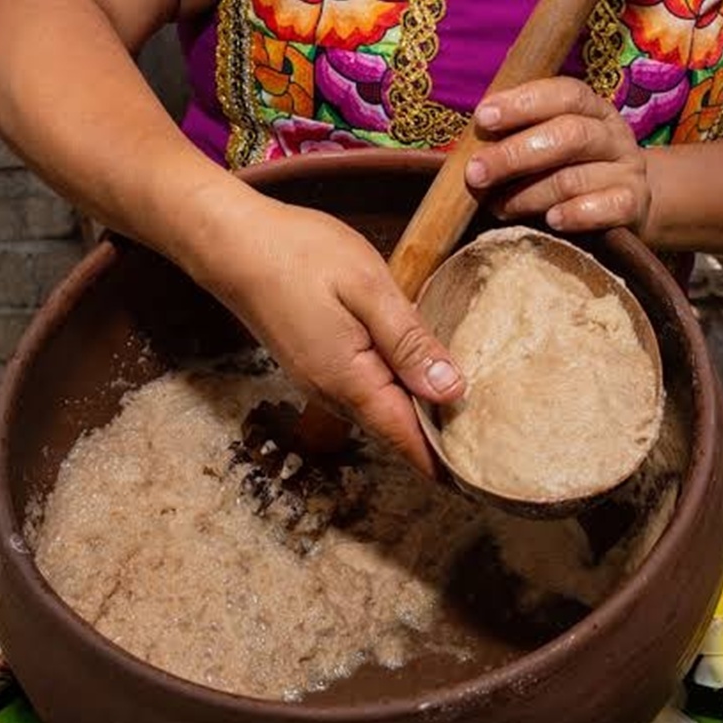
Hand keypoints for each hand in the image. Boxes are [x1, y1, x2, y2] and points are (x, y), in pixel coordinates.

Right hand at [197, 195, 465, 474]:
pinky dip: (396, 392)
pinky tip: (419, 373)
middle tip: (492, 443)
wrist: (230, 243)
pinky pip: (365, 391)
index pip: (408, 442)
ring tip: (468, 412)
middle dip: (440, 441)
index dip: (446, 464)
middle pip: (397, 432)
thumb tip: (451, 391)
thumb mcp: (368, 288)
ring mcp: (320, 381)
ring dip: (418, 415)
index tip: (484, 479)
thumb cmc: (299, 255)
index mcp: (352, 382)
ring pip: (381, 411)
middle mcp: (333, 394)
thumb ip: (410, 342)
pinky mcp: (314, 364)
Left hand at [466, 77, 650, 234]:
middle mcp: (612, 134)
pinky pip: (606, 208)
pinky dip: (575, 214)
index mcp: (591, 109)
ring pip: (574, 178)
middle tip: (475, 174)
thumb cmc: (570, 171)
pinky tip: (551, 221)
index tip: (483, 118)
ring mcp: (627, 169)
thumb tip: (467, 149)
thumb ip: (516, 140)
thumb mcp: (548, 147)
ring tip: (499, 208)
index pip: (563, 93)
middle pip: (568, 134)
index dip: (522, 103)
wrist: (626, 205)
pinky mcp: (633, 204)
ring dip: (528, 195)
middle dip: (514, 154)